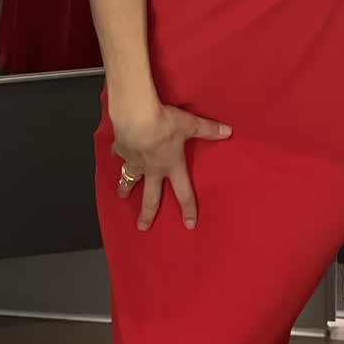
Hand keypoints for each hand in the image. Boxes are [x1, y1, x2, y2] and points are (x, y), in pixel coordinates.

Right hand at [112, 102, 231, 231]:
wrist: (137, 117)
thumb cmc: (164, 124)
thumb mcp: (190, 125)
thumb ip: (208, 129)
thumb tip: (228, 131)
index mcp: (171, 166)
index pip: (183, 193)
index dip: (188, 209)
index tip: (189, 224)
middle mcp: (153, 169)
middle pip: (151, 196)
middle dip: (147, 213)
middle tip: (143, 227)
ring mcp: (135, 161)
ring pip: (130, 179)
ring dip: (126, 188)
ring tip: (122, 195)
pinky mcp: (122, 149)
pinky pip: (120, 154)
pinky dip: (118, 154)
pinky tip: (115, 153)